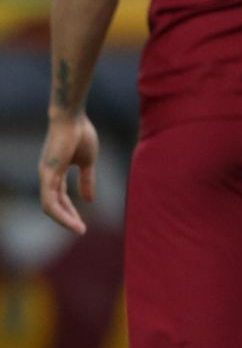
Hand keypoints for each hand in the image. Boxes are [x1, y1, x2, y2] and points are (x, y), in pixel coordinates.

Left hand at [40, 114, 98, 234]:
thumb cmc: (80, 133)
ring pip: (50, 206)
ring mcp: (46, 175)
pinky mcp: (48, 174)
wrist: (72, 116)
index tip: (82, 223)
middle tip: (80, 230)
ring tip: (78, 229)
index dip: (70, 211)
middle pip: (54, 205)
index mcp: (55, 173)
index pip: (60, 198)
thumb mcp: (87, 161)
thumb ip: (87, 180)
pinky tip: (72, 220)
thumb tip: (89, 200)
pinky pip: (50, 200)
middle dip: (67, 218)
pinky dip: (60, 213)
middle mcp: (47, 176)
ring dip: (64, 220)